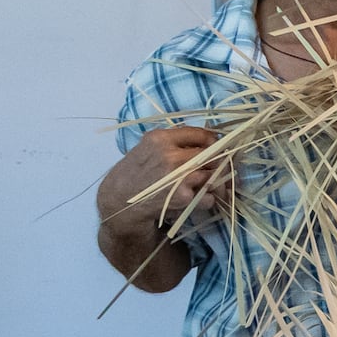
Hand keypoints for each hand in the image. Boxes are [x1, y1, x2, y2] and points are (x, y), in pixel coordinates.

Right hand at [99, 126, 222, 230]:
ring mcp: (178, 176)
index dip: (214, 143)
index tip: (216, 149)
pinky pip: (208, 197)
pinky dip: (207, 200)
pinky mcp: (182, 197)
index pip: (202, 134)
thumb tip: (207, 141)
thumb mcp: (147, 148)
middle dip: (218, 163)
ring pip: (214, 175)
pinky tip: (198, 200)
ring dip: (216, 183)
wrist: (118, 201)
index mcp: (161, 139)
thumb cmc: (133, 174)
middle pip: (213, 155)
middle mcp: (170, 155)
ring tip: (210, 187)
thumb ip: (173, 143)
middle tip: (218, 171)